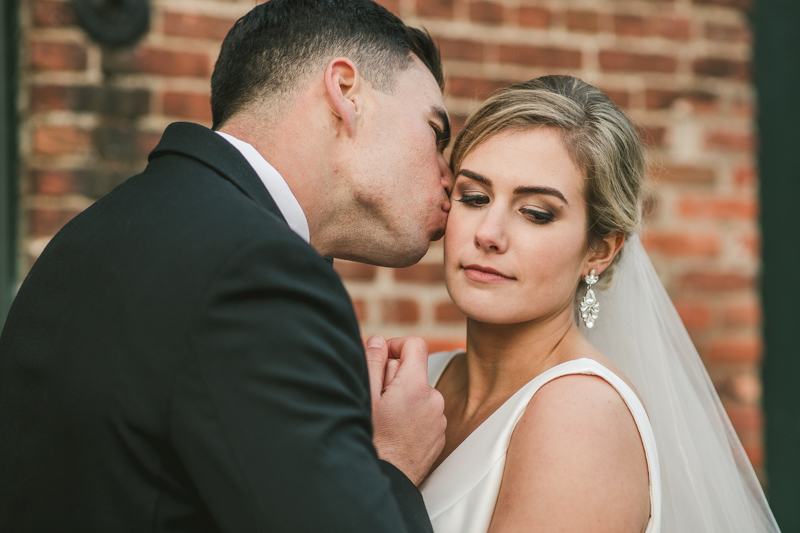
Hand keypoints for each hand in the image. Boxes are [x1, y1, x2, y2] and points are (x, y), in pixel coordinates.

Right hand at [365, 335, 446, 485]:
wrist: (385, 482)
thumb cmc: (371, 442)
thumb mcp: (364, 398)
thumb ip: (372, 362)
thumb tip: (379, 341)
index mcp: (416, 386)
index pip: (415, 344)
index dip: (395, 346)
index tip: (380, 358)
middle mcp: (434, 400)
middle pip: (414, 371)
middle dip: (394, 377)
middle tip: (375, 399)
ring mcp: (439, 420)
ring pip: (419, 394)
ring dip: (403, 398)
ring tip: (384, 420)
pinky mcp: (439, 436)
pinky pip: (425, 413)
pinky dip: (411, 416)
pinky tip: (395, 432)